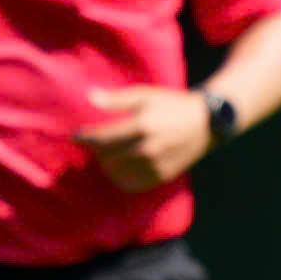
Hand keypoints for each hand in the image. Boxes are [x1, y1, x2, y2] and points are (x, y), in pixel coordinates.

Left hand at [75, 86, 213, 190]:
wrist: (205, 124)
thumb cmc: (172, 105)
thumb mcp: (146, 95)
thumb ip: (116, 99)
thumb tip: (89, 96)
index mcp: (141, 126)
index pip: (102, 138)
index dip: (84, 138)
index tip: (75, 136)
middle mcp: (147, 148)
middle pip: (106, 157)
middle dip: (97, 151)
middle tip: (97, 144)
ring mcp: (155, 165)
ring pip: (117, 173)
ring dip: (108, 165)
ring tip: (109, 156)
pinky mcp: (162, 176)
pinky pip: (132, 184)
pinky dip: (122, 178)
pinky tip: (121, 169)